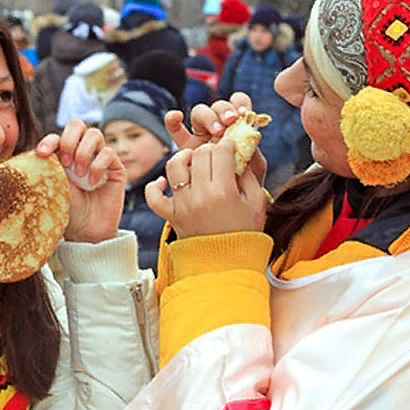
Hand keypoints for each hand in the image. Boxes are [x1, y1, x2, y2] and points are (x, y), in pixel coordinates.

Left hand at [36, 120, 127, 242]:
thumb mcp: (52, 186)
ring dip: (83, 152)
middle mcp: (82, 153)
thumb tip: (35, 151)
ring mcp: (100, 159)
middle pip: (78, 124)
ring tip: (79, 174)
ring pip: (94, 134)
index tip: (41, 154)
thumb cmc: (66, 211)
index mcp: (64, 155)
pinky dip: (98, 165)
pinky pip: (108, 153)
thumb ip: (46, 167)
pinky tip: (92, 182)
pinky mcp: (116, 168)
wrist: (85, 232)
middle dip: (69, 139)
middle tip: (65, 161)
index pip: (58, 135)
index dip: (49, 140)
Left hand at [144, 139, 267, 238]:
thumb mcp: (256, 202)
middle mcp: (199, 196)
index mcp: (223, 192)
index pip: (220, 151)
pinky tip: (166, 182)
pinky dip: (156, 186)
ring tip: (194, 162)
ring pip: (174, 166)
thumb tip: (241, 149)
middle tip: (217, 155)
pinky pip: (153, 196)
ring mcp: (182, 206)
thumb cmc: (246, 232)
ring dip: (184, 158)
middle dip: (209, 149)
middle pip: (198, 154)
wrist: (227, 265)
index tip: (231, 147)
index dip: (228, 144)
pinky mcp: (170, 216)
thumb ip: (249, 173)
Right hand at [165, 92, 266, 185]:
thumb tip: (251, 136)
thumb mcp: (254, 173)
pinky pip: (175, 130)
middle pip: (217, 106)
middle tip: (230, 122)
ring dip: (207, 117)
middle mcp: (217, 130)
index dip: (240, 103)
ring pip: (199, 112)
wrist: (228, 212)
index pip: (238, 103)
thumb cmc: (244, 191)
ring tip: (217, 132)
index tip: (246, 113)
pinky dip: (173, 120)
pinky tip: (176, 117)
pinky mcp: (185, 150)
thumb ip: (253, 155)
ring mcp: (199, 138)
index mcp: (237, 130)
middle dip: (223, 110)